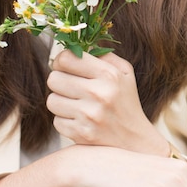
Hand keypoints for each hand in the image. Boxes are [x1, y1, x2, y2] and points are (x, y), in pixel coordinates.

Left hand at [47, 50, 166, 153]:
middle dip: (59, 82)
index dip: (61, 62)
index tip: (65, 67)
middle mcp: (99, 93)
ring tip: (75, 105)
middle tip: (70, 87)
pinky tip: (79, 121)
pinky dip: (65, 121)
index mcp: (108, 74)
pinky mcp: (81, 134)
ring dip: (60, 102)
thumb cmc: (126, 102)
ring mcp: (89, 115)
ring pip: (51, 100)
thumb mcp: (124, 73)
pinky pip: (56, 121)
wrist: (135, 142)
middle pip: (53, 78)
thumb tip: (76, 44)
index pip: (66, 58)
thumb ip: (103, 54)